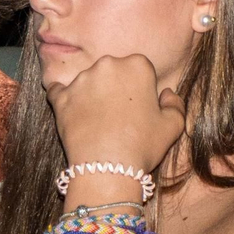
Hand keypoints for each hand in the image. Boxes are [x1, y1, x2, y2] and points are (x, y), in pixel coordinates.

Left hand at [46, 54, 186, 175]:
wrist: (107, 169)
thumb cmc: (143, 146)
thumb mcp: (173, 126)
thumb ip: (175, 103)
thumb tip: (166, 93)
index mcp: (137, 65)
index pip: (139, 69)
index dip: (141, 88)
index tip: (138, 107)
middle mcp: (108, 65)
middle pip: (112, 71)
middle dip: (115, 87)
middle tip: (118, 115)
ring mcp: (81, 80)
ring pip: (88, 82)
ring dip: (92, 95)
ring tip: (98, 122)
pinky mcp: (61, 97)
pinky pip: (59, 92)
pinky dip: (65, 100)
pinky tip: (72, 115)